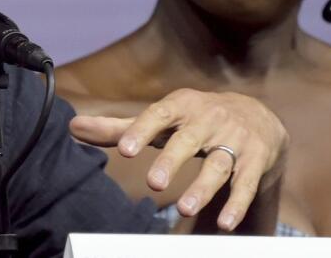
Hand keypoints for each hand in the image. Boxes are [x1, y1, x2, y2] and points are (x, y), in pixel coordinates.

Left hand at [69, 89, 286, 230]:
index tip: (124, 149)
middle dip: (173, 160)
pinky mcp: (255, 161)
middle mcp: (208, 120)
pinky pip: (246, 184)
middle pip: (190, 140)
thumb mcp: (161, 119)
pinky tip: (225, 224)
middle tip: (154, 183)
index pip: (159, 114)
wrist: (257, 115)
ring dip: (203, 188)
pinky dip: (237, 203)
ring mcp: (234, 140)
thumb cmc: (193, 119)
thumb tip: (73, 126)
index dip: (141, 129)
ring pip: (220, 164)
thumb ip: (119, 127)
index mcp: (181, 106)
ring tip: (185, 209)